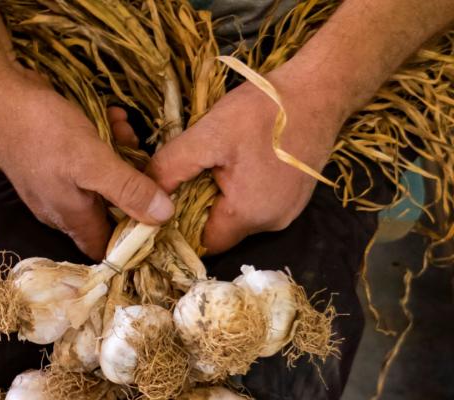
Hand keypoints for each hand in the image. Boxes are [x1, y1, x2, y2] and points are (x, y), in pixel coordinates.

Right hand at [0, 71, 172, 259]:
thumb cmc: (43, 132)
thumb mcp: (93, 162)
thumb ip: (128, 191)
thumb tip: (164, 217)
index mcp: (73, 218)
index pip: (106, 247)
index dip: (133, 239)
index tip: (158, 215)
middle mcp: (62, 209)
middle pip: (109, 210)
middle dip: (131, 186)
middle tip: (145, 159)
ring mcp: (54, 185)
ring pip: (100, 181)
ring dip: (119, 157)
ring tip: (125, 128)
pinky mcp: (50, 161)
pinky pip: (86, 161)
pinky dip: (101, 143)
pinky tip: (110, 117)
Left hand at [148, 62, 344, 253]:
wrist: (321, 88)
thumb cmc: (265, 110)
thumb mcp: (209, 134)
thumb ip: (172, 167)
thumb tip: (146, 194)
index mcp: (248, 215)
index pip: (204, 242)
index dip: (183, 227)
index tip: (170, 204)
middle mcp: (271, 223)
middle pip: (223, 231)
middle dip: (203, 208)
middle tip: (195, 175)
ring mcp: (288, 212)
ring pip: (240, 218)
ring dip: (224, 198)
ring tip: (220, 165)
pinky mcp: (295, 198)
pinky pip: (259, 206)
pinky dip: (244, 192)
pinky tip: (242, 163)